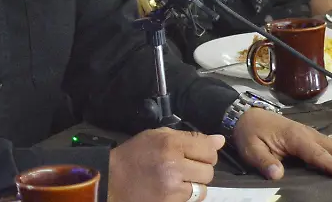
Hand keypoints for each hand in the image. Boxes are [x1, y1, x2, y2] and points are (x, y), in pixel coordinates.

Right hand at [108, 128, 222, 201]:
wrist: (111, 181)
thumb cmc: (135, 155)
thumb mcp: (158, 136)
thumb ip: (190, 137)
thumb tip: (220, 140)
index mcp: (171, 144)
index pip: (208, 148)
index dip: (207, 151)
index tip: (197, 153)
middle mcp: (174, 166)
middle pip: (209, 170)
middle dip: (200, 169)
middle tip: (185, 167)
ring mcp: (172, 188)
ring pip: (203, 189)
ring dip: (195, 184)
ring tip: (178, 179)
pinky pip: (191, 201)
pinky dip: (185, 195)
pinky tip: (172, 189)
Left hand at [231, 108, 331, 181]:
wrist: (247, 116)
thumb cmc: (250, 134)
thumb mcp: (252, 148)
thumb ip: (264, 161)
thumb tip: (277, 174)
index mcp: (295, 138)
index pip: (316, 154)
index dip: (331, 165)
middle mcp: (310, 135)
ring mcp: (315, 135)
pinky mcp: (315, 138)